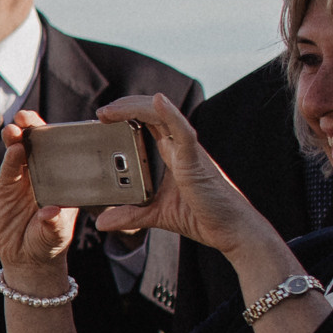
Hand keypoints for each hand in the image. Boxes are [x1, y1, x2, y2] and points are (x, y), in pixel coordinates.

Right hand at [0, 108, 76, 290]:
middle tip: (28, 118)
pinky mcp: (6, 187)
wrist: (27, 258)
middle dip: (34, 129)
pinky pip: (8, 169)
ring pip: (20, 153)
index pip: (62, 154)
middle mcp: (44, 176)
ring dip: (17, 138)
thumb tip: (51, 212)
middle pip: (39, 146)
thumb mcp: (56, 235)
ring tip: (15, 129)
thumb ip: (54, 224)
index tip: (57, 128)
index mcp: (64, 182)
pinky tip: (12, 149)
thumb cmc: (49, 243)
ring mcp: (24, 180)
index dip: (58, 137)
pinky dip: (9, 158)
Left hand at [85, 93, 276, 257]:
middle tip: (100, 112)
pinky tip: (158, 102)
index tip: (102, 117)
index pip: (147, 124)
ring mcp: (188, 151)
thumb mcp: (156, 215)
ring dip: (135, 107)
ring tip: (110, 110)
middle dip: (125, 107)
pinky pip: (184, 132)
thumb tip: (101, 222)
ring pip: (163, 116)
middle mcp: (179, 147)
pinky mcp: (196, 160)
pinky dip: (171, 115)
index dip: (127, 114)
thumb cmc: (202, 217)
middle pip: (151, 113)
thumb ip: (130, 216)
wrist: (232, 231)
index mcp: (171, 155)